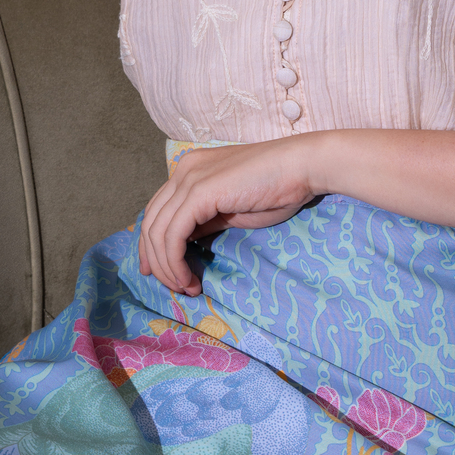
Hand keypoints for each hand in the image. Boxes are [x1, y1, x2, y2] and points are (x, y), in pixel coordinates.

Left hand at [138, 138, 320, 294]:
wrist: (303, 167)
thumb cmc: (278, 188)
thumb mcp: (232, 210)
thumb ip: (205, 220)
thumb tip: (184, 243)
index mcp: (191, 170)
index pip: (157, 210)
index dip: (151, 245)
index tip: (159, 273)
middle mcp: (184, 170)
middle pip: (151, 222)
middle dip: (156, 261)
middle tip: (175, 287)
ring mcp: (189, 178)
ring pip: (157, 232)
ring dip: (167, 267)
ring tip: (186, 287)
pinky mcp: (199, 192)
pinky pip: (173, 235)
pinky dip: (174, 262)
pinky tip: (189, 278)